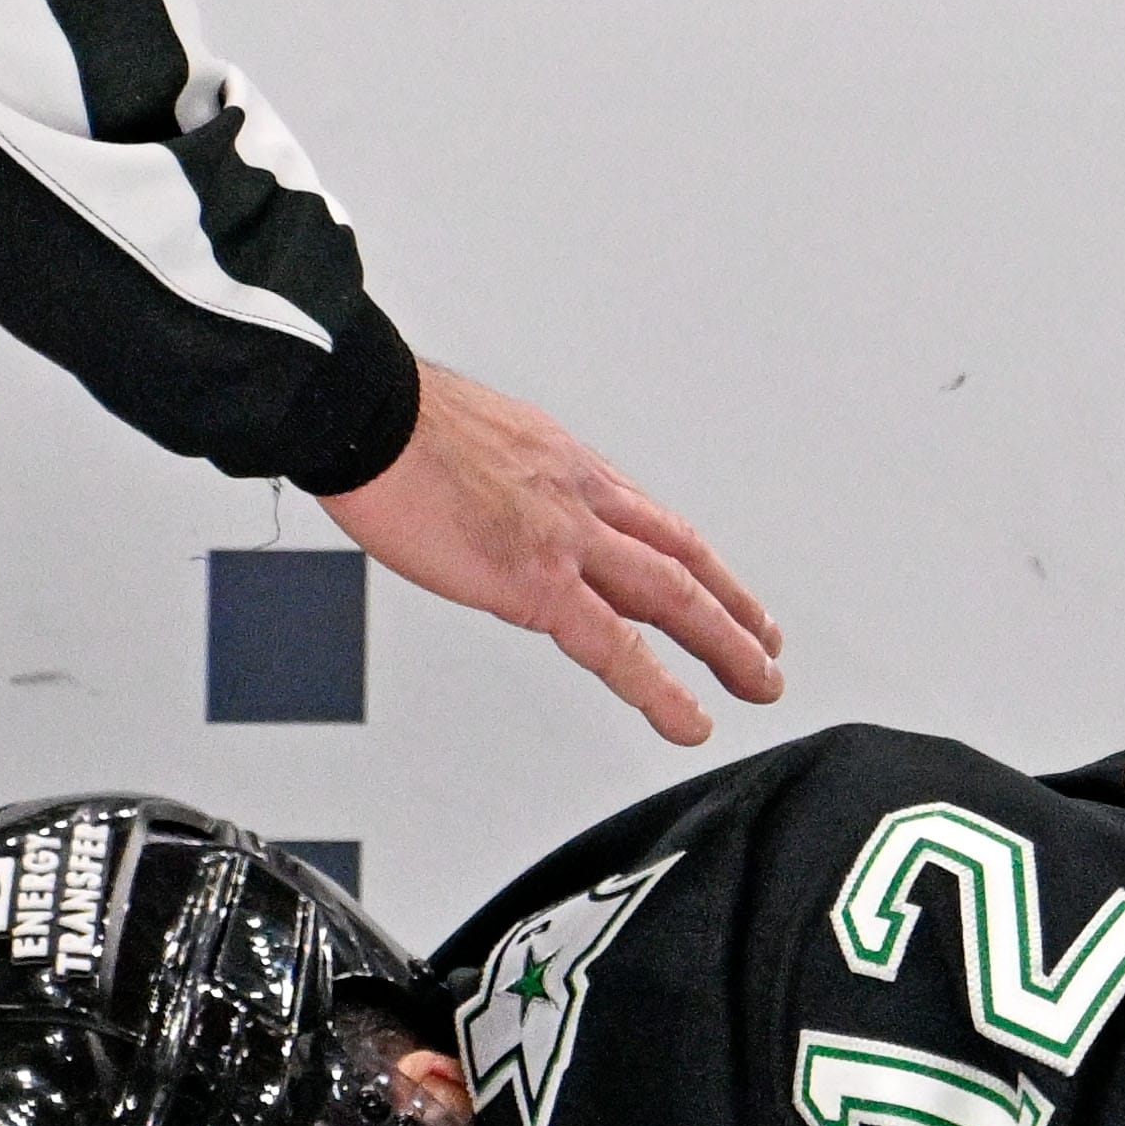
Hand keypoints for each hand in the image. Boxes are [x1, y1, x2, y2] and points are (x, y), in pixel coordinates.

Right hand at [320, 358, 784, 747]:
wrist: (358, 406)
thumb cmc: (389, 421)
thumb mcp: (475, 440)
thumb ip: (509, 485)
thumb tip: (502, 510)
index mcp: (567, 464)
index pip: (651, 521)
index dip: (695, 561)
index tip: (721, 590)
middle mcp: (582, 496)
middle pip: (683, 558)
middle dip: (734, 608)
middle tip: (766, 647)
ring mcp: (565, 538)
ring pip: (674, 597)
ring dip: (726, 646)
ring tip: (757, 684)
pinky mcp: (535, 580)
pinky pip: (615, 645)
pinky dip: (659, 687)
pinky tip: (687, 719)